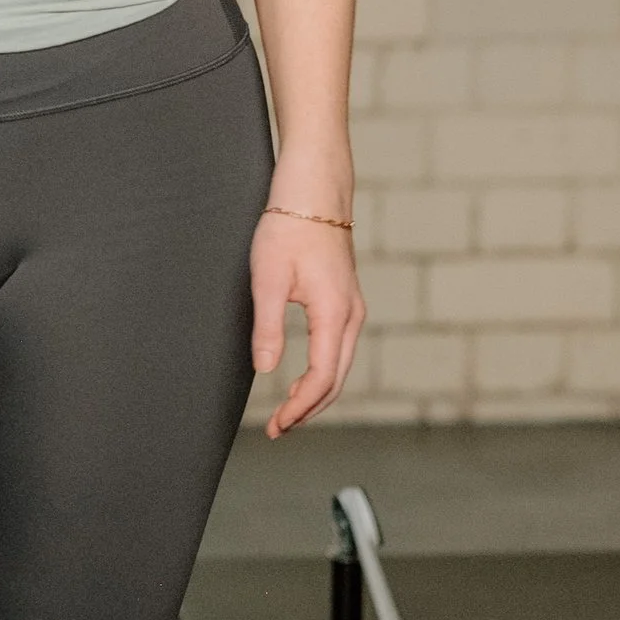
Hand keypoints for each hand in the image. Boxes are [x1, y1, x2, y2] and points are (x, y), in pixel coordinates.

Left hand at [250, 208, 364, 436]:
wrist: (313, 190)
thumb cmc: (289, 226)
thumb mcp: (268, 278)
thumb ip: (269, 327)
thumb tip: (267, 370)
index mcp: (335, 314)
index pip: (321, 378)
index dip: (299, 408)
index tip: (277, 425)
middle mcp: (351, 316)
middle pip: (336, 380)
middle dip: (308, 410)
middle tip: (279, 430)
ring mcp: (352, 308)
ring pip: (340, 366)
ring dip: (315, 394)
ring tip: (287, 413)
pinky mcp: (345, 301)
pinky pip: (339, 349)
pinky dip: (322, 373)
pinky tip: (302, 379)